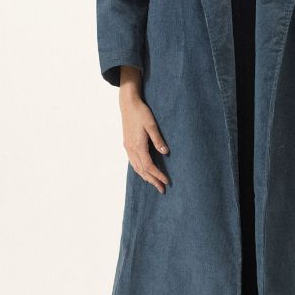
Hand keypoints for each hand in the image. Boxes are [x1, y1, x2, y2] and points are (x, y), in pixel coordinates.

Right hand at [119, 77, 169, 194]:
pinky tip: (144, 171)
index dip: (158, 175)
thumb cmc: (141, 113)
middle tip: (162, 189)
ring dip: (145, 177)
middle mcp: (131, 149)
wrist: (128, 104)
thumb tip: (165, 152)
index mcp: (138, 146)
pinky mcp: (127, 144)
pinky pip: (133, 162)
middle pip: (142, 170)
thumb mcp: (151, 124)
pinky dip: (139, 170)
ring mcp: (128, 147)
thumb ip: (158, 139)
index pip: (149, 166)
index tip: (166, 182)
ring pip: (136, 167)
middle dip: (152, 180)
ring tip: (154, 183)